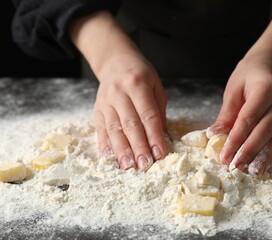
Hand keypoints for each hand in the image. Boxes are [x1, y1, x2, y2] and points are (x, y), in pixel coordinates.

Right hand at [93, 52, 167, 170]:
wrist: (115, 61)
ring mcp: (105, 102)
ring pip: (114, 129)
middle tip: (145, 165)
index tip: (160, 153)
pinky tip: (110, 158)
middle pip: (130, 124)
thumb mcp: (156, 86)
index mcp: (137, 84)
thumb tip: (164, 138)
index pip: (148, 115)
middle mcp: (119, 93)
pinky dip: (105, 145)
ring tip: (129, 166)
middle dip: (138, 147)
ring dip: (122, 150)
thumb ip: (159, 112)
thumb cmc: (140, 75)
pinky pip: (101, 129)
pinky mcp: (97, 110)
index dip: (154, 135)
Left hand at [207, 5, 271, 176]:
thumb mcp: (233, 89)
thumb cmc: (249, 74)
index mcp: (266, 89)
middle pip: (263, 131)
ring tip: (252, 173)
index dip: (235, 140)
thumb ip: (227, 113)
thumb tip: (214, 135)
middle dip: (248, 151)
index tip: (224, 155)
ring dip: (264, 158)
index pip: (248, 119)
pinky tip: (263, 165)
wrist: (271, 65)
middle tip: (234, 167)